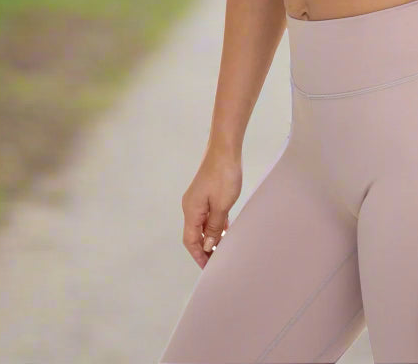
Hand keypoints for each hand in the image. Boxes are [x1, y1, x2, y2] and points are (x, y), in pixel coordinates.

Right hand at [180, 149, 242, 267]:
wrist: (225, 149)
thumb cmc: (224, 174)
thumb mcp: (222, 205)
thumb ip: (214, 227)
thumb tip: (207, 245)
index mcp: (191, 210)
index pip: (191, 240)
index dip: (198, 256)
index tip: (208, 269)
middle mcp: (191, 206)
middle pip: (195, 234)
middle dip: (205, 249)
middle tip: (219, 262)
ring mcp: (199, 199)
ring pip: (203, 224)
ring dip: (211, 237)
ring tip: (224, 249)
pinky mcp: (207, 193)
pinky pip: (209, 214)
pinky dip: (216, 224)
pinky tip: (226, 230)